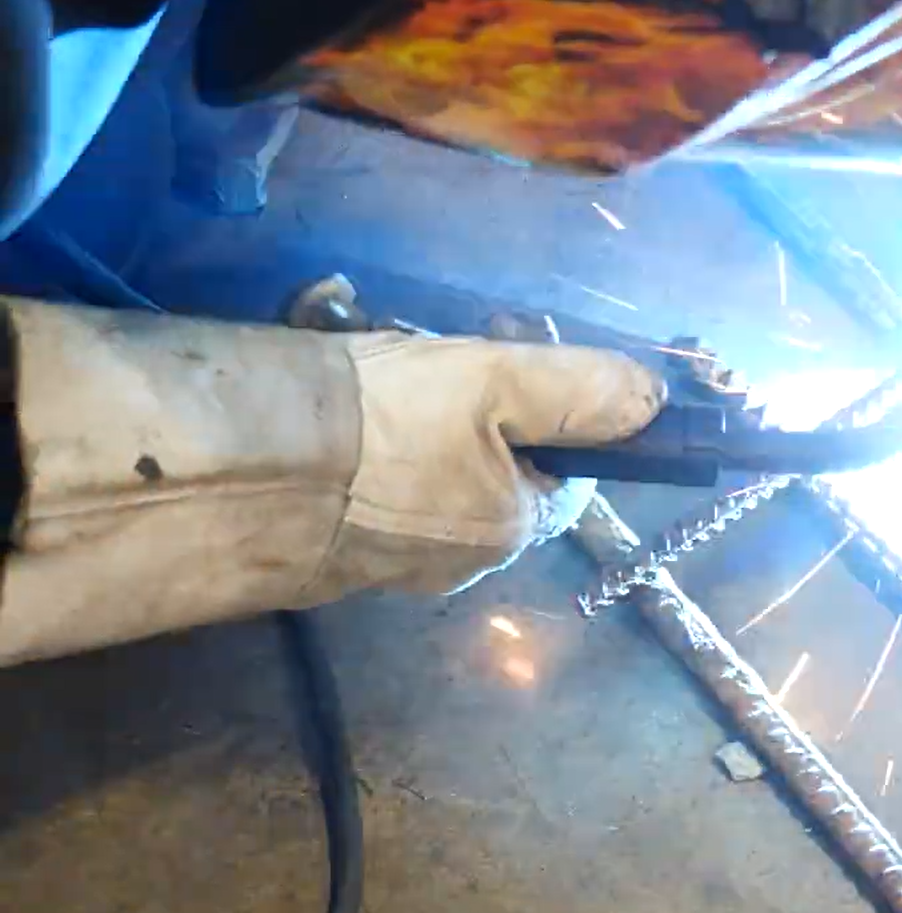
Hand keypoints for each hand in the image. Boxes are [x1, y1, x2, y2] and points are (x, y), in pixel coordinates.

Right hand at [0, 300, 665, 665]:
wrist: (233, 474)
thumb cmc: (380, 425)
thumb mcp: (498, 384)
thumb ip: (582, 390)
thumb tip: (656, 401)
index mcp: (511, 530)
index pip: (569, 472)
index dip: (560, 411)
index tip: (523, 359)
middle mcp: (456, 561)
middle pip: (496, 466)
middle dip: (478, 404)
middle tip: (439, 350)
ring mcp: (384, 561)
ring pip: (429, 470)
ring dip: (415, 410)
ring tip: (375, 358)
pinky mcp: (319, 547)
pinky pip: (365, 482)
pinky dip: (360, 438)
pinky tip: (333, 398)